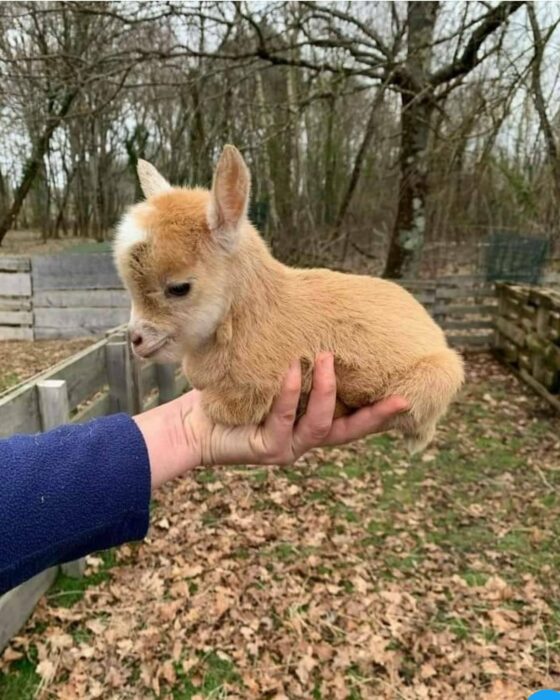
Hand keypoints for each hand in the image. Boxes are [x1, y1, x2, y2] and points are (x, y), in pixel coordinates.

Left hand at [134, 353, 408, 487]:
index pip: (355, 420)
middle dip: (375, 416)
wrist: (195, 422)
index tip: (407, 396)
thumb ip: (300, 367)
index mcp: (313, 425)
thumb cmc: (237, 396)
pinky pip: (284, 419)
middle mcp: (306, 440)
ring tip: (327, 358)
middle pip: (350, 432)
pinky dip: (290, 393)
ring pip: (321, 424)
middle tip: (399, 397)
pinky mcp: (266, 448)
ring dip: (327, 390)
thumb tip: (319, 326)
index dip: (381, 412)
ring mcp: (288, 447)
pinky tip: (291, 371)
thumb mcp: (275, 378)